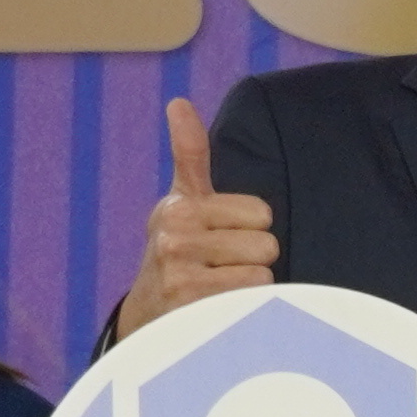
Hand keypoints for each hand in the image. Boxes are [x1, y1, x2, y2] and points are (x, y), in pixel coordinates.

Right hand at [115, 97, 277, 334]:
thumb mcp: (182, 200)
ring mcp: (180, 278)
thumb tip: (179, 102)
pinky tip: (220, 309)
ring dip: (250, 286)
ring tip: (220, 286)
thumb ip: (190, 153)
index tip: (221, 236)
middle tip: (222, 265)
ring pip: (262, 275)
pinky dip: (246, 308)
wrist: (149, 312)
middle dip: (253, 258)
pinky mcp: (193, 314)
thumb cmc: (178, 248)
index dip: (251, 227)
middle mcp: (174, 240)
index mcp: (179, 207)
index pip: (262, 212)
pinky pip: (252, 302)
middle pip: (267, 244)